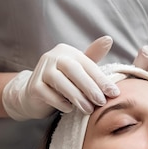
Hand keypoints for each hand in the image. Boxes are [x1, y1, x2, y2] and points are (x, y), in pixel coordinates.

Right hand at [2, 36, 119, 119]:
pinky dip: (60, 102)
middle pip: (73, 70)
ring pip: (60, 82)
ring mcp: (41, 70)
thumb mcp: (79, 69)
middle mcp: (52, 56)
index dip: (101, 79)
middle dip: (89, 87)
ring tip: (88, 109)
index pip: (87, 64)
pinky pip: (48, 94)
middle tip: (101, 102)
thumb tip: (108, 39)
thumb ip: (93, 57)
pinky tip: (69, 109)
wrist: (35, 95)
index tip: (114, 93)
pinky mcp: (33, 86)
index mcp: (66, 51)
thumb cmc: (63, 82)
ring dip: (77, 97)